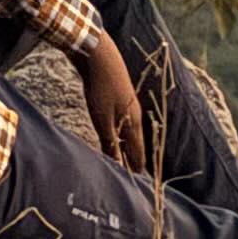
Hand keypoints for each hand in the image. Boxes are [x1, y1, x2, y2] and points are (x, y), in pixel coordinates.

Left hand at [76, 30, 145, 171]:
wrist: (98, 55)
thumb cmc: (100, 88)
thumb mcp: (103, 119)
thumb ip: (110, 142)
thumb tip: (117, 165)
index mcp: (133, 122)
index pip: (138, 152)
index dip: (138, 168)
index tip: (139, 184)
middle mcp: (134, 114)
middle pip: (136, 142)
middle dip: (135, 159)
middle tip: (134, 175)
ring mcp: (127, 103)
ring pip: (129, 131)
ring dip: (127, 146)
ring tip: (125, 159)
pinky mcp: (117, 96)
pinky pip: (122, 121)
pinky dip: (120, 133)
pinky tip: (114, 134)